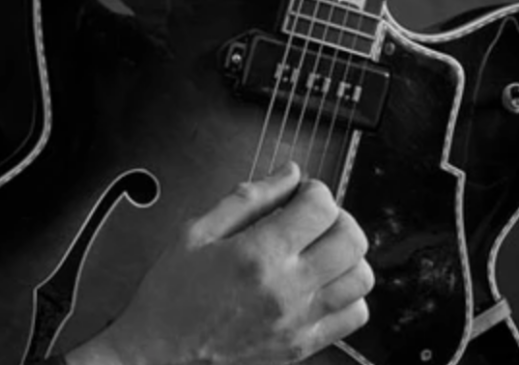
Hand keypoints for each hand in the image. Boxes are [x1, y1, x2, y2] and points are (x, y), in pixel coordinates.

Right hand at [68, 162, 373, 364]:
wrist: (158, 357)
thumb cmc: (172, 294)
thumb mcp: (198, 231)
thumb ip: (250, 197)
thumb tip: (291, 173)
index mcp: (259, 254)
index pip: (322, 207)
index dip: (314, 190)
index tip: (299, 193)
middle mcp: (287, 289)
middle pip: (352, 239)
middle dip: (338, 216)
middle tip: (313, 217)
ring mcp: (299, 322)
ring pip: (361, 277)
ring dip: (347, 254)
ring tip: (319, 249)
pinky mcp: (302, 347)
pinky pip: (354, 316)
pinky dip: (347, 294)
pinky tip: (321, 283)